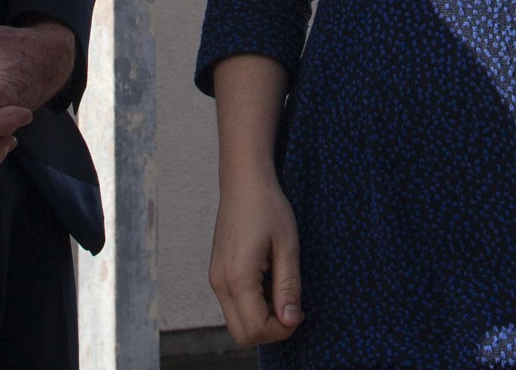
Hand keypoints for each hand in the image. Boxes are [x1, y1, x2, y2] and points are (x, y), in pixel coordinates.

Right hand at [209, 171, 303, 345]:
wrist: (243, 181)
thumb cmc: (268, 207)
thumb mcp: (287, 245)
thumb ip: (289, 286)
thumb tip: (291, 320)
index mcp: (238, 277)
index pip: (256, 328)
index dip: (282, 329)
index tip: (300, 311)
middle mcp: (220, 283)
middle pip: (242, 334)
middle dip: (270, 331)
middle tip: (292, 307)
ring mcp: (215, 279)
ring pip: (236, 322)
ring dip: (261, 319)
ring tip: (282, 290)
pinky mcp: (217, 274)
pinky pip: (233, 306)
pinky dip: (252, 307)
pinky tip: (269, 283)